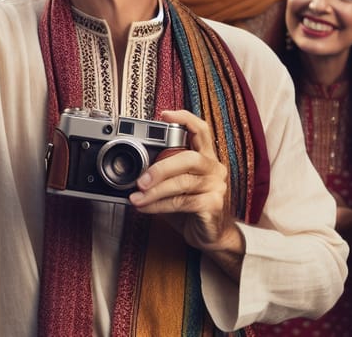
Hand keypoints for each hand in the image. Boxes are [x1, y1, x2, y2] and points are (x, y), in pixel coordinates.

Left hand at [129, 110, 240, 254]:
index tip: (164, 114)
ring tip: (137, 198)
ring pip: (183, 183)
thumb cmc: (192, 208)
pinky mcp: (214, 205)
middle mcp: (215, 168)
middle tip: (141, 180)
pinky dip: (160, 206)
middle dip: (161, 168)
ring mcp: (216, 186)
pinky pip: (183, 203)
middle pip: (189, 158)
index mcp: (206, 157)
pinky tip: (147, 208)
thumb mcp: (177, 185)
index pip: (201, 130)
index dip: (184, 118)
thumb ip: (165, 173)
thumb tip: (134, 170)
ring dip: (155, 192)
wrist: (212, 237)